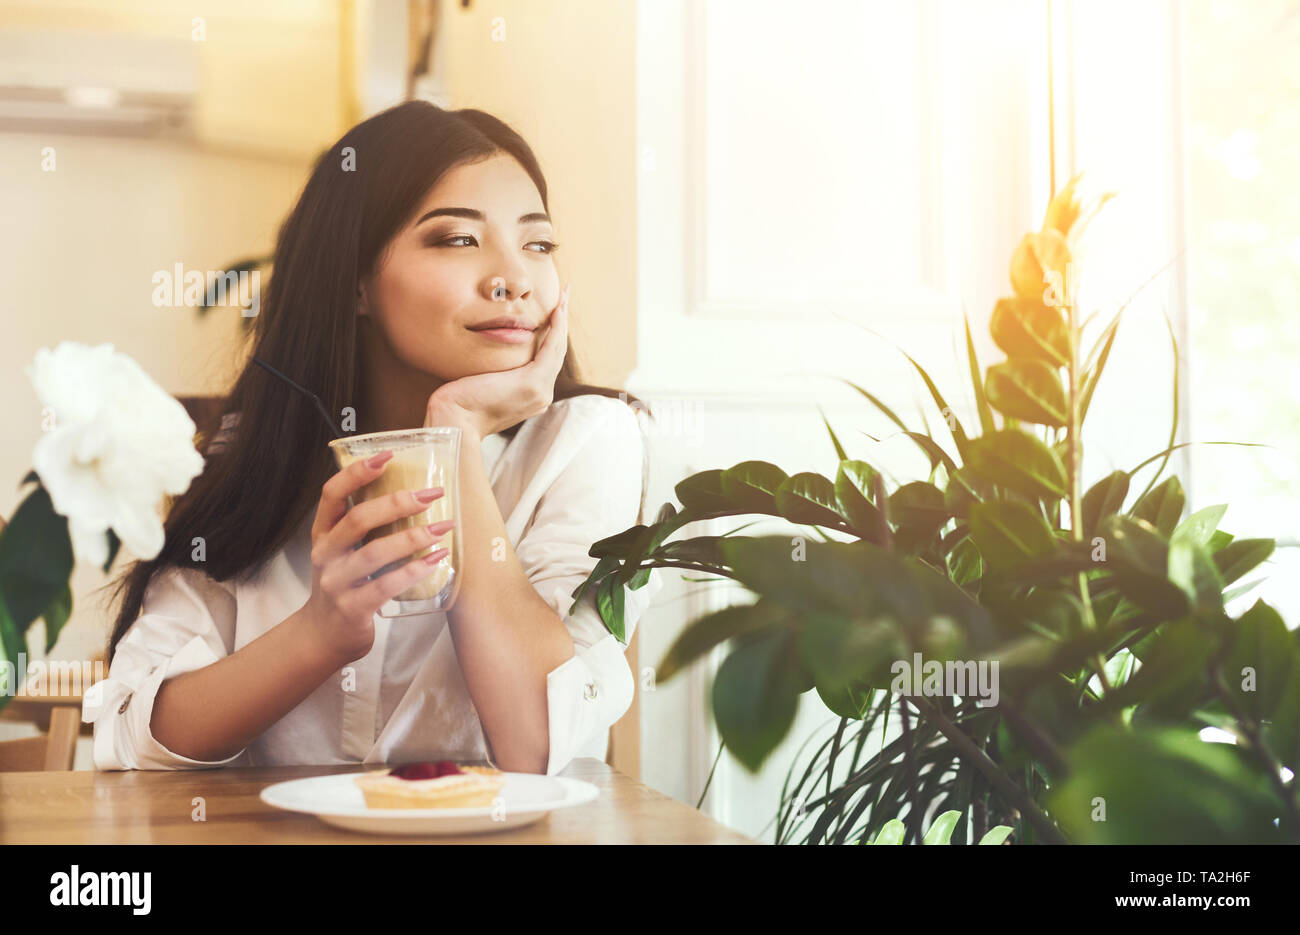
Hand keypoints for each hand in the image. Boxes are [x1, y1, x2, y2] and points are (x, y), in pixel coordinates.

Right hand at [300, 450, 453, 663]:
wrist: (324, 635)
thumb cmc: (345, 583)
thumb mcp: (344, 550)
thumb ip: (365, 525)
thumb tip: (412, 491)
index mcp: (323, 532)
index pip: (332, 494)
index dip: (357, 472)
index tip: (388, 455)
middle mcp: (326, 554)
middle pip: (358, 519)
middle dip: (398, 503)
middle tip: (432, 494)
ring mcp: (336, 582)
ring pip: (375, 553)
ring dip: (413, 537)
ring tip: (444, 527)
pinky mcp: (352, 607)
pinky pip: (386, 586)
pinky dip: (415, 571)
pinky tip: (437, 560)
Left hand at [424, 283, 569, 437]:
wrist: (454, 421)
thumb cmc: (458, 404)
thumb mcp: (481, 385)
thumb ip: (493, 373)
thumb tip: (488, 358)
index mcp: (531, 397)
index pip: (545, 360)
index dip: (551, 335)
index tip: (554, 313)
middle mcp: (541, 395)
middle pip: (556, 352)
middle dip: (561, 322)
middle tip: (565, 296)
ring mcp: (540, 391)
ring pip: (557, 348)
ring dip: (562, 319)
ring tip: (564, 296)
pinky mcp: (533, 383)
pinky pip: (550, 348)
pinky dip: (556, 327)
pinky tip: (557, 309)